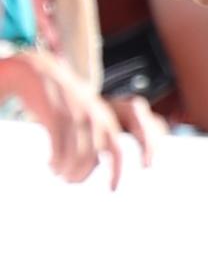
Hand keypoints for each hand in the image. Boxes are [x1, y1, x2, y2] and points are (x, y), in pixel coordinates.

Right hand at [0, 42, 105, 181]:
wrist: (38, 70)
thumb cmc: (63, 99)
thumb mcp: (86, 113)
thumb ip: (95, 135)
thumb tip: (96, 165)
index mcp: (105, 118)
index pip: (117, 151)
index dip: (117, 172)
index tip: (112, 190)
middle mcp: (94, 117)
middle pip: (92, 159)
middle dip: (80, 175)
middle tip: (69, 181)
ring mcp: (74, 115)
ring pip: (74, 156)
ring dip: (66, 171)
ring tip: (58, 172)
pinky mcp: (55, 115)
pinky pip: (58, 148)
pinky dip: (55, 162)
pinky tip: (49, 163)